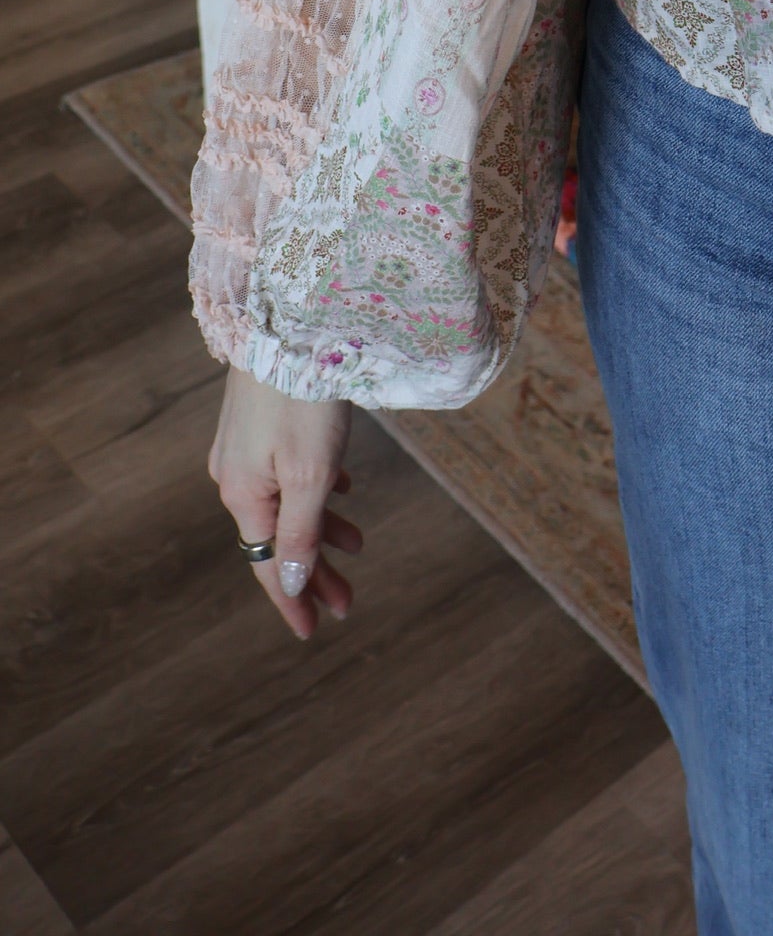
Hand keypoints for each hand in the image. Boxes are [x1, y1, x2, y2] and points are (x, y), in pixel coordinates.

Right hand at [208, 367, 359, 640]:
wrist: (288, 321)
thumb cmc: (302, 398)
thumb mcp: (309, 475)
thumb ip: (300, 532)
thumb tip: (287, 585)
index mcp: (243, 494)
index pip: (266, 564)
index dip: (293, 599)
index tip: (315, 630)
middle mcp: (235, 474)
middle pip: (277, 537)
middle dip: (314, 570)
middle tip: (349, 601)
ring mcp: (245, 446)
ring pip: (286, 502)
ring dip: (321, 528)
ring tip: (358, 544)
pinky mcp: (261, 420)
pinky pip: (289, 471)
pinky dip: (316, 491)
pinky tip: (342, 488)